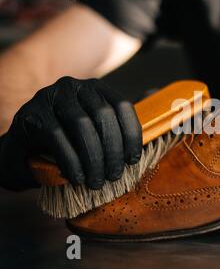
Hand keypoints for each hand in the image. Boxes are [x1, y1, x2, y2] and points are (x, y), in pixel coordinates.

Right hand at [0, 76, 141, 190]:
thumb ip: (116, 133)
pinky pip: (58, 137)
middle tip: (114, 176)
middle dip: (112, 150)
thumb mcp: (93, 135)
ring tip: (97, 181)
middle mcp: (74, 86)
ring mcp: (51, 97)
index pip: (122, 106)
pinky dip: (72, 161)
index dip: (131, 134)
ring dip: (94, 158)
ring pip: (82, 125)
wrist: (21, 151)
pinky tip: (78, 178)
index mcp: (95, 88)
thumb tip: (148, 137)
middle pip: (104, 116)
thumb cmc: (66, 144)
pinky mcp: (32, 114)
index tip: (133, 160)